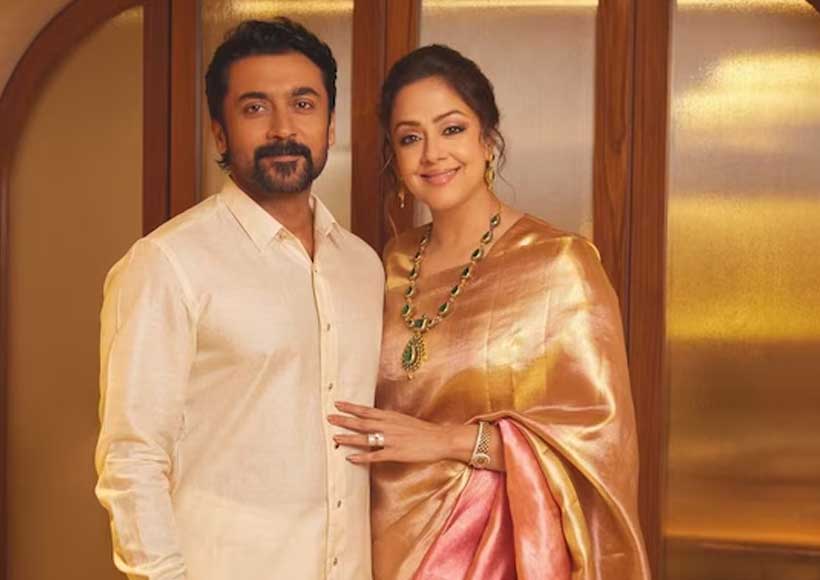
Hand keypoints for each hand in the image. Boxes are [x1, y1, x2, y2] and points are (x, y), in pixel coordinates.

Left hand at [327, 401, 474, 464]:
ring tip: (335, 437)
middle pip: (362, 422)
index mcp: (391, 416)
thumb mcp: (404, 421)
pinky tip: (351, 458)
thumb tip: (376, 421)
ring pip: (365, 438)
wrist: (440, 439)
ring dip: (349, 437)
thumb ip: (389, 421)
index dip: (351, 407)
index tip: (337, 404)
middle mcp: (389, 426)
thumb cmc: (423, 431)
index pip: (366, 410)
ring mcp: (391, 440)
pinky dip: (362, 457)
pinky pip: (375, 455)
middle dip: (344, 420)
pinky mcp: (396, 453)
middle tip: (329, 418)